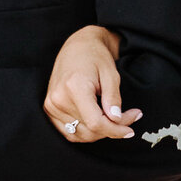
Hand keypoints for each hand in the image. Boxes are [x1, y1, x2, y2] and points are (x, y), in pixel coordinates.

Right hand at [45, 25, 137, 142]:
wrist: (77, 46)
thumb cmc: (95, 56)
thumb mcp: (111, 74)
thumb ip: (113, 98)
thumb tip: (117, 120)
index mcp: (73, 88)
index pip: (96, 123)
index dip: (116, 130)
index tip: (130, 130)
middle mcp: (58, 99)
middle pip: (89, 130)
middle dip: (112, 129)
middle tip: (129, 118)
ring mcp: (51, 105)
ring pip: (79, 134)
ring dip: (99, 132)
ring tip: (113, 118)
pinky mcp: (49, 109)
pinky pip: (69, 132)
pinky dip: (85, 131)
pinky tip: (98, 122)